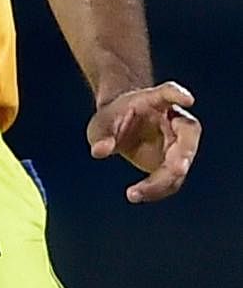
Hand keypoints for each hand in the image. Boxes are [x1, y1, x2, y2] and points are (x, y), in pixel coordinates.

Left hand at [87, 81, 200, 202]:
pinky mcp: (174, 163)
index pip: (169, 92)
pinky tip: (136, 194)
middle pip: (188, 132)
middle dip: (185, 152)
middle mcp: (173, 120)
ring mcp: (177, 142)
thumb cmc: (112, 118)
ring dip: (163, 181)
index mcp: (155, 100)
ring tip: (135, 193)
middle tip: (177, 168)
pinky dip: (155, 189)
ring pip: (182, 162)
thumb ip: (101, 135)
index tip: (187, 99)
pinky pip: (171, 179)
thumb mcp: (100, 123)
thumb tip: (99, 151)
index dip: (178, 95)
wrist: (120, 126)